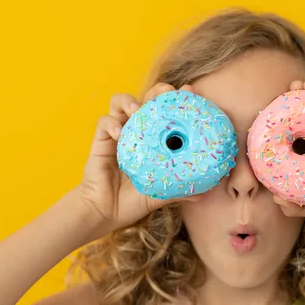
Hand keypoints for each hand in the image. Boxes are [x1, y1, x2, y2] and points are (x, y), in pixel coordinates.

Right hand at [76, 83, 200, 240]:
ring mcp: (118, 133)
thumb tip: (203, 194)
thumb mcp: (160, 194)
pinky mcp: (101, 140)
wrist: (106, 213)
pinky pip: (103, 122)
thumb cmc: (133, 201)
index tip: (191, 91)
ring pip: (120, 102)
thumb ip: (179, 191)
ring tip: (137, 110)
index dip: (178, 100)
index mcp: (154, 140)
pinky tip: (119, 133)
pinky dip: (111, 123)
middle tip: (168, 91)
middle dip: (157, 91)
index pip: (166, 112)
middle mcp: (137, 132)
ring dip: (129, 101)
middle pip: (146, 99)